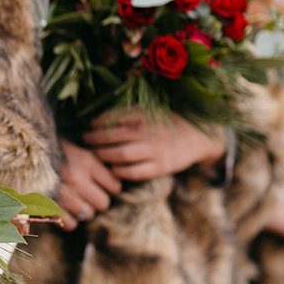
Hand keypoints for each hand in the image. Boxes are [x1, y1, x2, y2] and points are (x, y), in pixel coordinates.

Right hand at [56, 139, 122, 230]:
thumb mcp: (72, 147)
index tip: (101, 185)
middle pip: (103, 204)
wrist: (16, 151)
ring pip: (87, 215)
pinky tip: (61, 210)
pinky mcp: (48, 206)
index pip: (115, 186)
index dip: (109, 187)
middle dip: (96, 202)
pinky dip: (66, 220)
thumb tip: (111, 180)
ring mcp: (63, 194)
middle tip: (86, 196)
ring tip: (72, 203)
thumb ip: (92, 162)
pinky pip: (69, 224)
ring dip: (81, 211)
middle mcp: (77, 178)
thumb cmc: (47, 149)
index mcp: (86, 160)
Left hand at [83, 109, 225, 182]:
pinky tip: (112, 168)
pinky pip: (135, 172)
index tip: (88, 125)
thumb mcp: (150, 111)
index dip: (97, 122)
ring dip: (104, 155)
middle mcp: (150, 131)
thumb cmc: (166, 124)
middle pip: (113, 136)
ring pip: (121, 154)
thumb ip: (127, 113)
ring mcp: (156, 150)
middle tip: (86, 140)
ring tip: (96, 154)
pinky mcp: (161, 167)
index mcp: (147, 115)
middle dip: (95, 139)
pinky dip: (120, 171)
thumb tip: (95, 118)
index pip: (114, 117)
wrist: (198, 137)